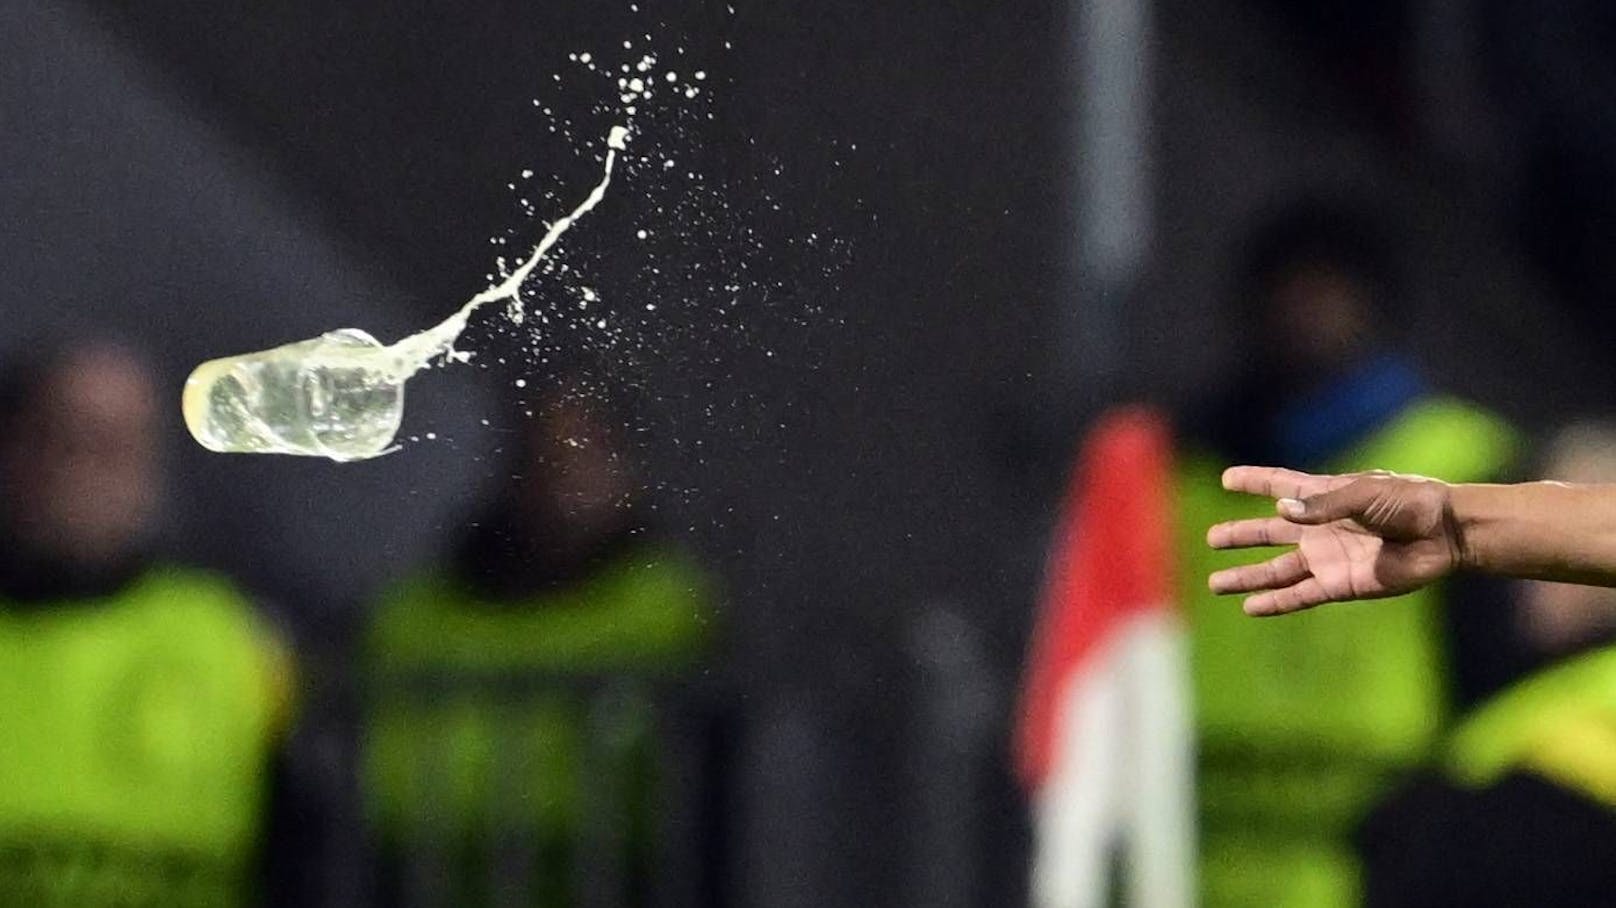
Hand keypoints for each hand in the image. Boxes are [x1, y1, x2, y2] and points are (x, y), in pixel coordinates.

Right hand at [1206, 466, 1464, 615]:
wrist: (1445, 534)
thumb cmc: (1410, 502)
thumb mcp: (1365, 494)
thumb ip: (1323, 505)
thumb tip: (1279, 513)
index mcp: (1325, 496)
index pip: (1280, 485)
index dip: (1254, 481)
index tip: (1227, 479)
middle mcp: (1320, 528)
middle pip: (1269, 532)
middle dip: (1240, 535)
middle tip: (1212, 539)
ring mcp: (1328, 558)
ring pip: (1276, 569)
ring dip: (1247, 576)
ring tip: (1216, 583)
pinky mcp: (1340, 584)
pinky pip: (1300, 596)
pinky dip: (1275, 602)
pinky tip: (1250, 607)